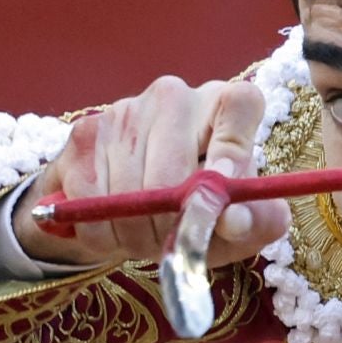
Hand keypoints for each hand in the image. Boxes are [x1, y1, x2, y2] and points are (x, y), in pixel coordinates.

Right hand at [13, 77, 291, 269]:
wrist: (134, 207)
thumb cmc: (203, 210)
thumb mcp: (242, 223)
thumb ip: (255, 221)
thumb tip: (233, 219)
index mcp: (226, 107)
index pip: (239, 106)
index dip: (232, 153)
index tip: (224, 195)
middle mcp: (176, 97)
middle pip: (173, 170)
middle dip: (172, 225)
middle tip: (174, 245)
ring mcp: (127, 110)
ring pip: (129, 190)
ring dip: (136, 234)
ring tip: (147, 237)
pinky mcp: (86, 133)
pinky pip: (91, 197)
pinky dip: (102, 231)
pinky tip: (115, 228)